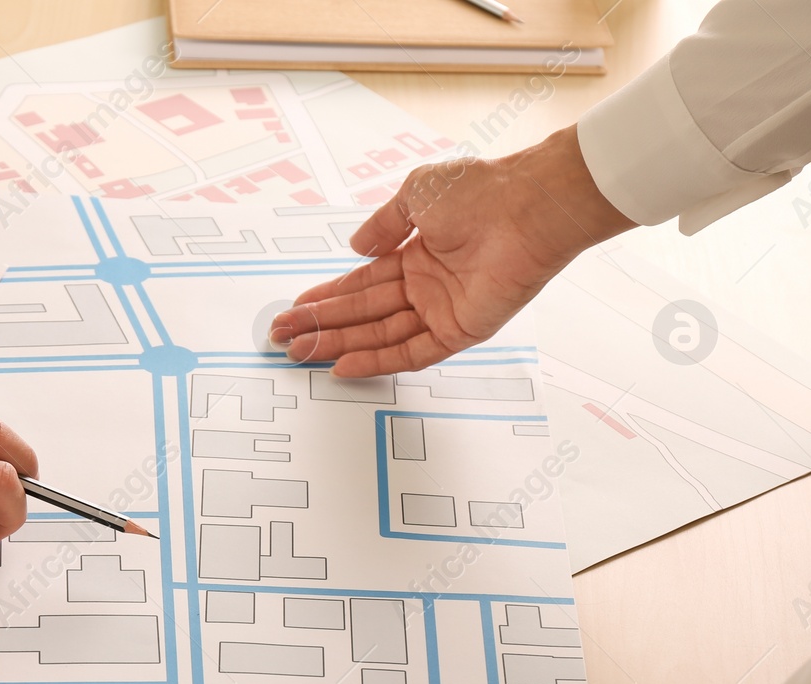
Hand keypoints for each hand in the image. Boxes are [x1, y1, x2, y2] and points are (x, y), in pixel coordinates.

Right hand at [269, 126, 633, 375]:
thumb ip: (382, 225)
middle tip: (284, 339)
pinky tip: (343, 365)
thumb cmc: (480, 190)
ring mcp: (442, 310)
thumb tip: (355, 246)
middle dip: (321, 326)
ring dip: (338, 345)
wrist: (527, 206)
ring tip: (300, 353)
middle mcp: (427, 286)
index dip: (327, 297)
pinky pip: (411, 353)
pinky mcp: (460, 331)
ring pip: (379, 335)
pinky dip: (377, 361)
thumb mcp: (416, 194)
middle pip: (363, 314)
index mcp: (418, 253)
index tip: (295, 308)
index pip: (363, 283)